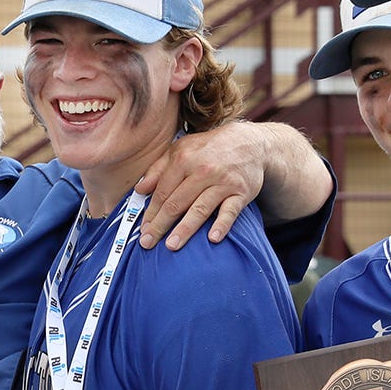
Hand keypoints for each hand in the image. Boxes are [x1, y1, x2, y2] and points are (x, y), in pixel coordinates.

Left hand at [133, 121, 262, 249]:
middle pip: (177, 203)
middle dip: (160, 225)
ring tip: (172, 246)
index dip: (151, 212)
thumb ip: (158, 169)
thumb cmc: (209, 150)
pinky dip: (222, 224)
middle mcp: (202, 170)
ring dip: (185, 229)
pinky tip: (212, 238)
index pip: (163, 191)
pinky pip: (230, 211)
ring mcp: (223, 182)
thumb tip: (140, 189)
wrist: (250, 143)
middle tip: (148, 243)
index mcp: (184, 159)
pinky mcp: (241, 192)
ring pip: (200, 209)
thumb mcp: (180, 150)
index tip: (143, 230)